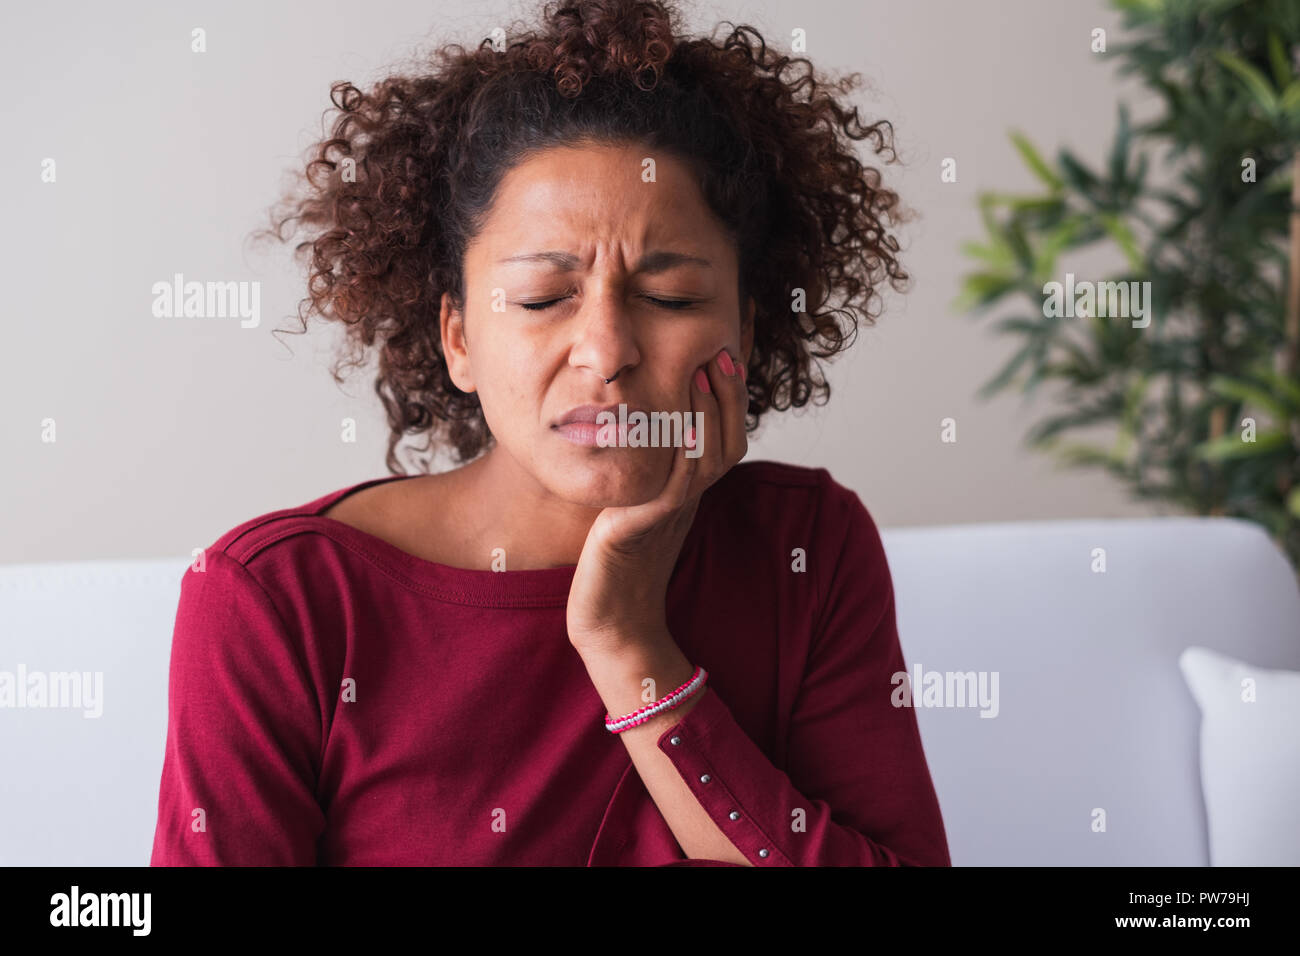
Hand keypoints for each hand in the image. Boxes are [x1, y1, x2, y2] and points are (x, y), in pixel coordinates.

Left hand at [566, 347, 748, 654]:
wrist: (609, 624)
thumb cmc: (614, 569)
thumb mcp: (636, 509)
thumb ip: (647, 475)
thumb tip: (643, 432)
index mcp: (689, 495)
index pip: (725, 441)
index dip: (730, 401)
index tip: (724, 357)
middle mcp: (687, 502)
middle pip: (727, 443)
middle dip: (727, 396)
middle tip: (721, 353)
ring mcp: (670, 515)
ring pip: (706, 458)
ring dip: (707, 413)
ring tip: (700, 372)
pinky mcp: (643, 527)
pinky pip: (674, 483)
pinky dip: (680, 450)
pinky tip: (673, 421)